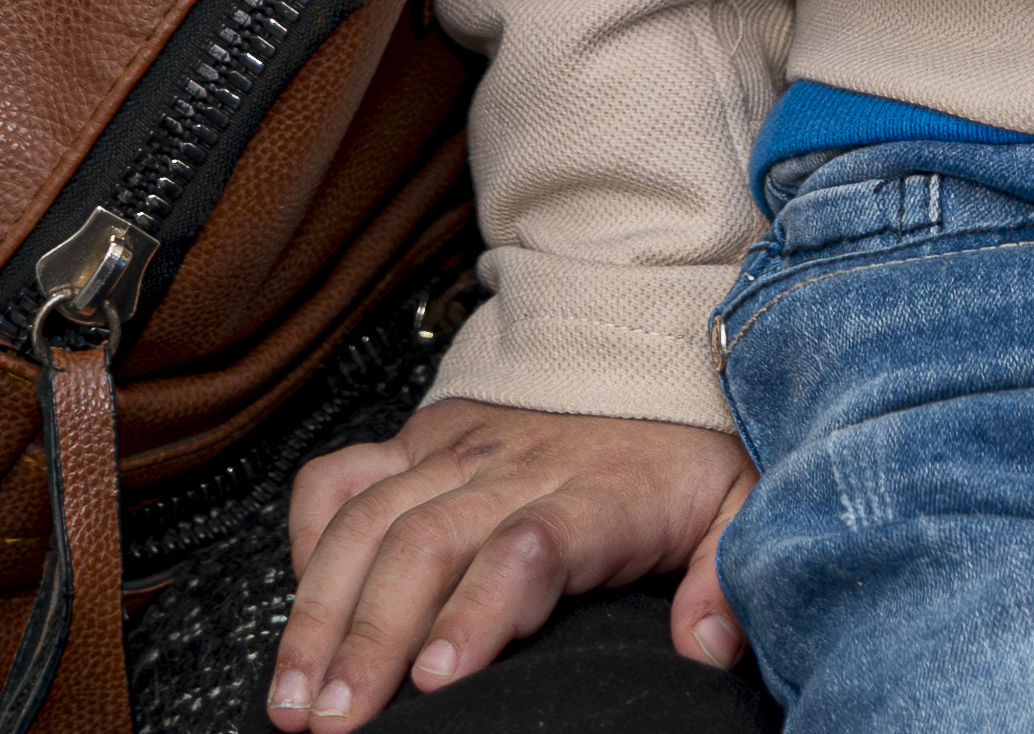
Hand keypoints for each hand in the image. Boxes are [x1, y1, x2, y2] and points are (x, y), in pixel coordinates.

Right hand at [272, 401, 750, 721]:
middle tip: (335, 722)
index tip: (437, 678)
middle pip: (425, 546)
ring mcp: (456, 450)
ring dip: (321, 612)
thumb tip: (706, 646)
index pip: (528, 545)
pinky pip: (343, 478)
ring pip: (369, 524)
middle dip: (369, 640)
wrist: (648, 337)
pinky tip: (297, 604)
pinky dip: (307, 537)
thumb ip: (726, 574)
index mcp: (596, 491)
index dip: (478, 609)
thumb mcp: (739, 500)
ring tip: (293, 696)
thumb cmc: (686, 439)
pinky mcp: (419, 439)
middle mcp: (513, 466)